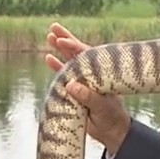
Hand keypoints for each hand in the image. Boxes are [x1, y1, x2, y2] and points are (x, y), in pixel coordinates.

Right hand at [44, 22, 132, 152]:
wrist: (111, 131)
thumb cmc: (112, 116)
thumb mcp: (102, 106)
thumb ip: (88, 96)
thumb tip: (70, 85)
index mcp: (101, 73)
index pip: (87, 56)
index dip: (74, 47)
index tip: (63, 41)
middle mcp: (91, 73)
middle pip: (77, 52)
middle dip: (66, 39)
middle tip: (54, 27)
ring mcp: (82, 80)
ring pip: (69, 61)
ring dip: (59, 50)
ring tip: (49, 37)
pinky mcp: (74, 90)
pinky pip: (64, 76)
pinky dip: (57, 68)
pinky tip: (48, 58)